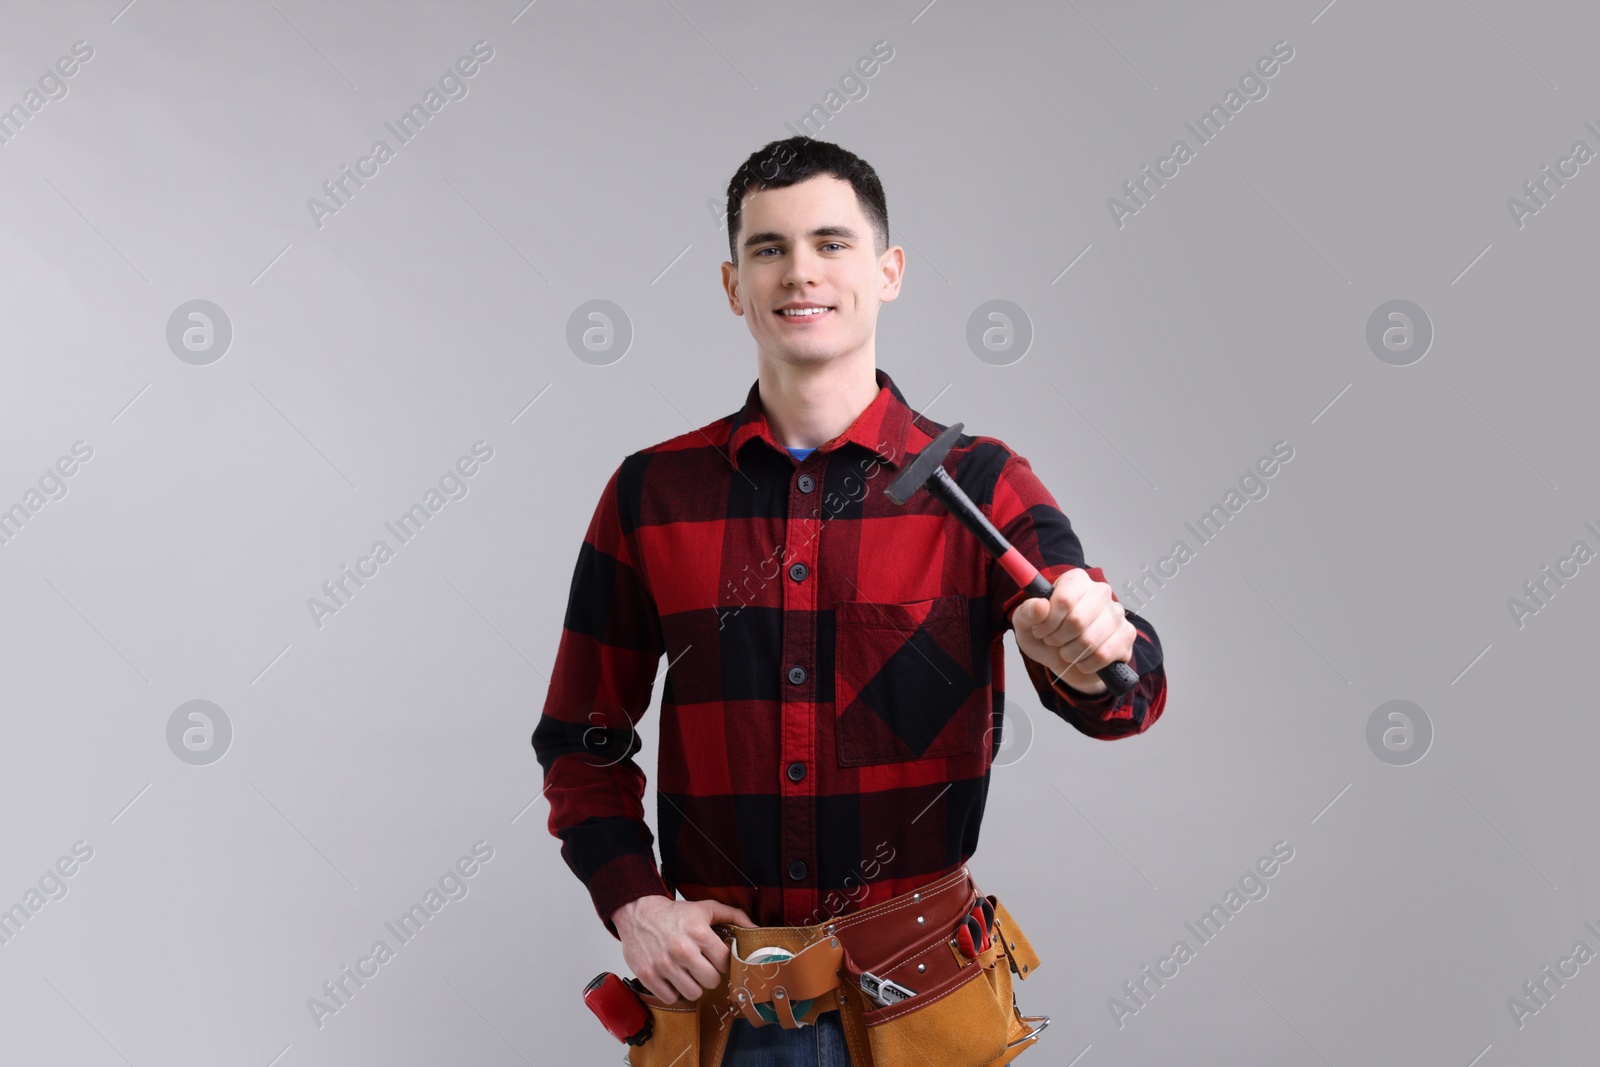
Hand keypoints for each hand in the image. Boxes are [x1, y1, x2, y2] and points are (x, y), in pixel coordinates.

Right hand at [612, 895, 756, 1003]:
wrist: (638, 913)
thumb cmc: (675, 913)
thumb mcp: (706, 908)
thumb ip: (734, 916)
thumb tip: (756, 929)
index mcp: (699, 932)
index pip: (725, 962)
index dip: (722, 962)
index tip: (716, 959)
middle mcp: (682, 949)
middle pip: (711, 981)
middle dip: (710, 976)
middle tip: (702, 968)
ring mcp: (663, 964)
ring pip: (692, 993)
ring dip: (692, 986)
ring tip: (687, 974)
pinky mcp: (647, 975)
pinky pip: (671, 998)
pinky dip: (673, 992)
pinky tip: (672, 979)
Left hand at [1011, 568, 1134, 695]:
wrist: (1066, 662)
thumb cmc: (1047, 637)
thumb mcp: (1026, 625)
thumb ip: (1027, 612)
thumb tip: (1041, 606)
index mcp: (1075, 580)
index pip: (1064, 600)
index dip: (1048, 622)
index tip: (1040, 630)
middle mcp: (1100, 591)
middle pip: (1077, 621)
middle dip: (1058, 639)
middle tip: (1053, 641)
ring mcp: (1117, 613)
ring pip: (1089, 641)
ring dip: (1070, 653)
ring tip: (1066, 650)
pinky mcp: (1127, 634)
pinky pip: (1103, 655)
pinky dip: (1086, 664)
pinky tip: (1082, 660)